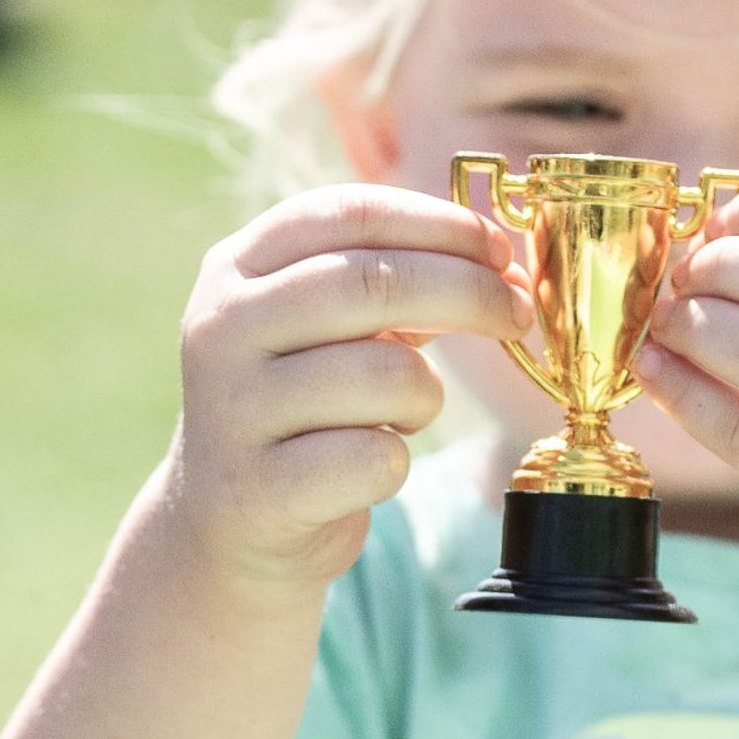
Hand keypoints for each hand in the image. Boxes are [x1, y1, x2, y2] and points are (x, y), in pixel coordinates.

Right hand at [166, 185, 530, 597]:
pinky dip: (396, 463)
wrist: (225, 523)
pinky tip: (368, 466)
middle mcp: (222, 328)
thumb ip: (393, 285)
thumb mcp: (322, 330)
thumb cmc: (300, 411)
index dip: (441, 224)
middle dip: (467, 293)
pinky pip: (376, 459)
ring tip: (403, 415)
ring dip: (425, 397)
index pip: (350, 215)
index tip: (500, 250)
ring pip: (387, 376)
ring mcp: (234, 410)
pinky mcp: (260, 490)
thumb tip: (507, 268)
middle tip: (515, 314)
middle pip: (373, 284)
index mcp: (237, 269)